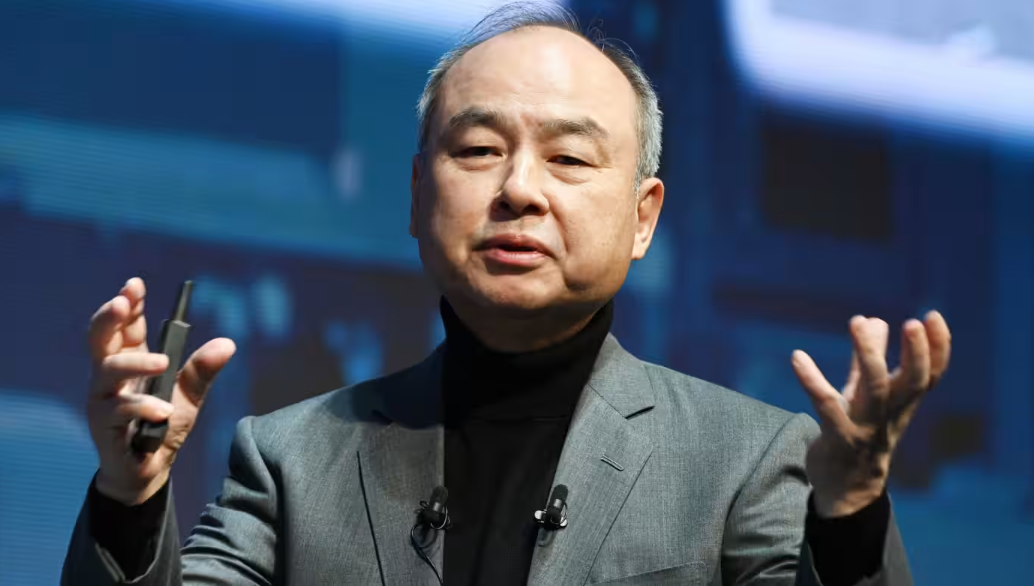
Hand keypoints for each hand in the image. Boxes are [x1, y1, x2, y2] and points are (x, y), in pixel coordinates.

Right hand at [87, 278, 235, 504]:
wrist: (148, 471)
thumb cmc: (162, 427)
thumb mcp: (189, 396)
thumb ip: (203, 371)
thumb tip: (228, 343)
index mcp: (130, 362)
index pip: (125, 327)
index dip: (127, 304)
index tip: (135, 284)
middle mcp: (109, 376)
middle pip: (99, 338)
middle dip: (109, 316)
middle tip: (123, 302)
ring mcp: (102, 399)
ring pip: (107, 369)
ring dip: (135, 363)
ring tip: (163, 363)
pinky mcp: (103, 424)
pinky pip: (119, 409)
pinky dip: (143, 407)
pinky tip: (164, 410)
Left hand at [792, 312, 950, 516]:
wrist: (845, 491)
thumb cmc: (857, 434)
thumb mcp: (865, 396)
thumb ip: (868, 359)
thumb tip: (874, 319)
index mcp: (902, 404)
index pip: (929, 374)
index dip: (937, 347)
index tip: (932, 315)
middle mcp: (890, 416)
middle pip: (911, 383)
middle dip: (915, 353)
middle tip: (911, 322)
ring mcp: (865, 428)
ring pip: (873, 390)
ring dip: (868, 355)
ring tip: (857, 322)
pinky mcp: (837, 438)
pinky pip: (827, 406)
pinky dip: (812, 380)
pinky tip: (797, 357)